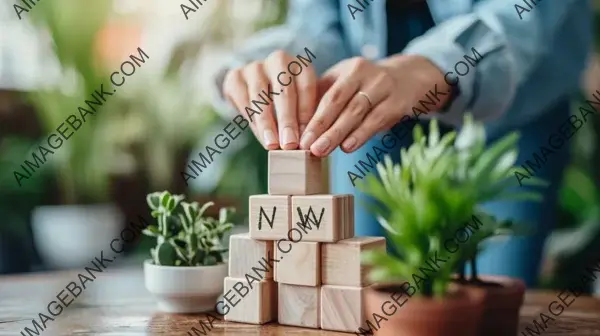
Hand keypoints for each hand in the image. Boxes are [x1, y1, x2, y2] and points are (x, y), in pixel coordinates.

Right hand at [221, 50, 317, 149]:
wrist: (256, 86)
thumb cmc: (288, 101)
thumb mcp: (300, 105)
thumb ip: (304, 119)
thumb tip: (307, 144)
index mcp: (300, 65)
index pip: (306, 88)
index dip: (306, 113)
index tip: (306, 138)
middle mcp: (278, 60)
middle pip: (284, 91)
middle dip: (287, 121)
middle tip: (290, 144)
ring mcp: (255, 66)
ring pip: (261, 96)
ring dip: (267, 123)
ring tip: (272, 144)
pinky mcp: (235, 76)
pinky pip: (243, 99)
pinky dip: (251, 119)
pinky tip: (260, 135)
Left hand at [299, 55, 449, 156]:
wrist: (411, 78)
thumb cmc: (369, 87)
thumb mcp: (348, 84)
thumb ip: (326, 100)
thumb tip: (300, 127)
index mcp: (349, 68)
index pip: (327, 94)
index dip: (313, 117)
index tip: (300, 137)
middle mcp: (366, 73)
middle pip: (339, 101)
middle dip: (321, 126)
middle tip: (307, 147)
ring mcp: (384, 86)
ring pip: (357, 111)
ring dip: (337, 133)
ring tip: (322, 150)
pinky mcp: (399, 102)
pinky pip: (377, 120)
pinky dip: (361, 134)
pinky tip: (347, 147)